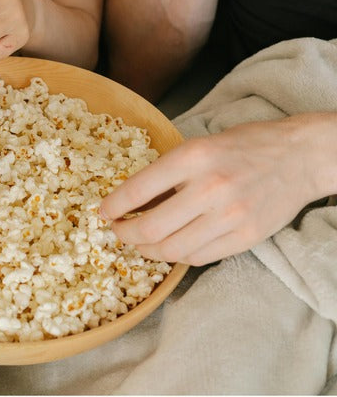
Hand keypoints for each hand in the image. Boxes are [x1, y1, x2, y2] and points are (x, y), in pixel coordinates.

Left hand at [100, 115, 331, 265]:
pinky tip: (170, 246)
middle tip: (118, 231)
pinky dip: (177, 256)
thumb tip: (129, 199)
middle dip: (125, 234)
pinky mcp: (245, 237)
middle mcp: (209, 188)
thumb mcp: (199, 146)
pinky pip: (198, 257)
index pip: (137, 190)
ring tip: (140, 243)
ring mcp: (229, 216)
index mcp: (192, 157)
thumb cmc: (244, 146)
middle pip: (150, 228)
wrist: (299, 156)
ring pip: (172, 250)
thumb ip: (167, 173)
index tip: (103, 212)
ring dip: (147, 250)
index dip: (113, 206)